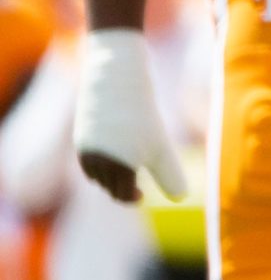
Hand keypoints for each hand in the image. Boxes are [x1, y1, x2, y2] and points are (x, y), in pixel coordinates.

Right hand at [74, 29, 187, 202]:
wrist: (115, 79)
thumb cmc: (142, 116)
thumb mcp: (162, 148)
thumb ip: (170, 175)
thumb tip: (181, 200)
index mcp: (113, 169)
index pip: (121, 194)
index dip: (132, 198)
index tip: (142, 195)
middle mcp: (94, 161)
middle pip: (108, 184)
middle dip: (121, 187)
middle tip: (135, 186)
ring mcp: (85, 146)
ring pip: (97, 171)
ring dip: (110, 174)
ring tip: (124, 169)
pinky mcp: (82, 131)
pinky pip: (90, 155)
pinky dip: (102, 158)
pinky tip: (114, 150)